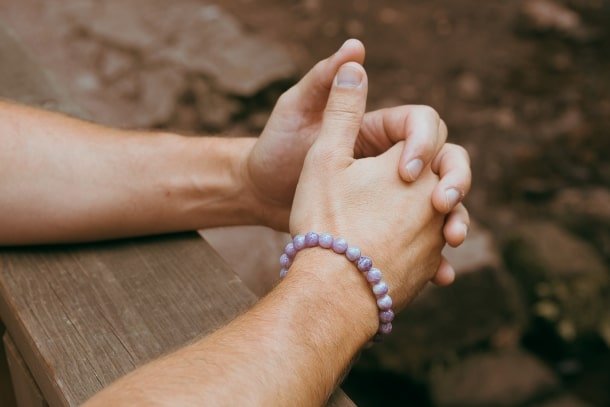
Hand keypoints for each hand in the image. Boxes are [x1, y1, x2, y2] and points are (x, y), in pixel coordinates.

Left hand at [245, 39, 470, 283]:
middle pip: (445, 162)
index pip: (422, 124)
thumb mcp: (297, 114)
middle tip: (444, 204)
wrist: (263, 199)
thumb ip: (325, 83)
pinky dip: (434, 257)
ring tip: (451, 241)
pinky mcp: (390, 226)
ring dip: (455, 219)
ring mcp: (394, 195)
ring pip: (442, 204)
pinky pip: (423, 240)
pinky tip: (440, 275)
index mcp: (377, 131)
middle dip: (455, 179)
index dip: (424, 142)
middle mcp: (391, 160)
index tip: (405, 169)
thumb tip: (355, 49)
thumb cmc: (276, 151)